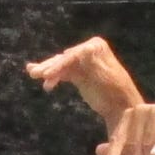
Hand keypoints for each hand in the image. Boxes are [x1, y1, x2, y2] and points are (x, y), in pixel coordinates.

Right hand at [27, 37, 143, 126]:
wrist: (122, 107)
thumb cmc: (115, 92)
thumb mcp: (104, 76)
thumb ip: (93, 64)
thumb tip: (83, 50)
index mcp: (96, 47)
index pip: (72, 55)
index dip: (58, 65)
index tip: (47, 75)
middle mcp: (88, 51)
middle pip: (64, 59)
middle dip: (49, 67)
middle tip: (33, 74)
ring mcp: (83, 63)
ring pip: (61, 66)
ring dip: (47, 71)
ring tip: (32, 74)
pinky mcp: (79, 74)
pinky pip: (63, 73)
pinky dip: (54, 78)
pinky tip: (45, 84)